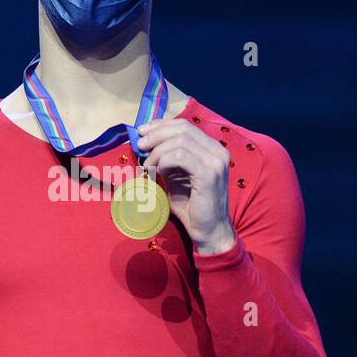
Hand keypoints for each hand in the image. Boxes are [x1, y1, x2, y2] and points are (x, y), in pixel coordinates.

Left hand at [135, 118, 236, 254]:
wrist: (208, 230)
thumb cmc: (191, 206)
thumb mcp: (175, 176)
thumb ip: (166, 159)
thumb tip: (144, 144)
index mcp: (211, 148)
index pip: (184, 125)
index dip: (160, 125)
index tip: (142, 132)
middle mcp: (217, 150)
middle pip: (182, 128)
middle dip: (156, 134)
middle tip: (140, 146)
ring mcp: (216, 161)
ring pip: (180, 141)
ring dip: (158, 151)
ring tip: (148, 166)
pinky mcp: (209, 173)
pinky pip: (181, 156)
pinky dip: (165, 161)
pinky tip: (159, 172)